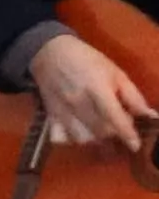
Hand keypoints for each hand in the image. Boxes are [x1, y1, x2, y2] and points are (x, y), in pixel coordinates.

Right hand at [31, 32, 147, 157]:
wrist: (51, 53)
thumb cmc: (88, 61)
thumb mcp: (116, 73)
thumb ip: (133, 96)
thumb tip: (150, 116)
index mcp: (97, 88)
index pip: (114, 116)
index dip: (127, 134)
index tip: (135, 145)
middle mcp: (78, 102)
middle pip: (100, 131)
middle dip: (114, 135)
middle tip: (119, 128)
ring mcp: (62, 110)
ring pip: (81, 138)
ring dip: (95, 140)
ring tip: (101, 132)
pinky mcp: (50, 115)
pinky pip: (60, 138)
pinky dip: (71, 140)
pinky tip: (79, 132)